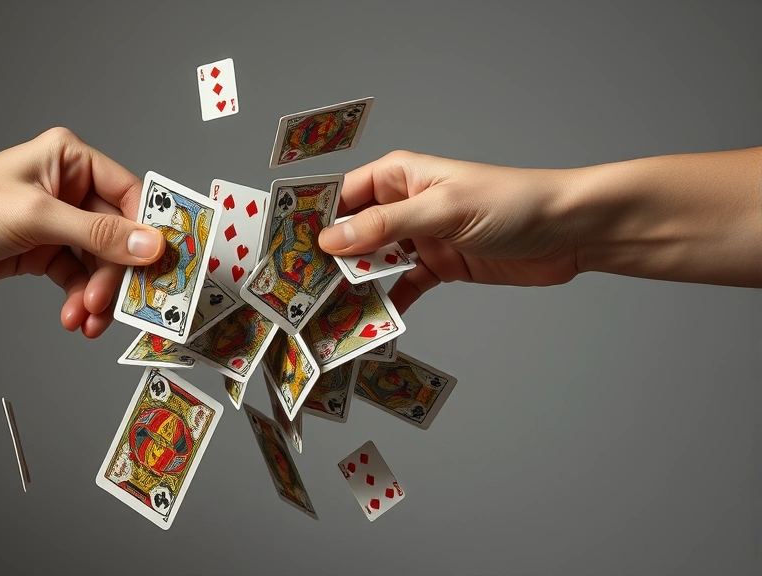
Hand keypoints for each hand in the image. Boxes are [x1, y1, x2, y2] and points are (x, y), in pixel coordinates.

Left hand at [0, 127, 164, 337]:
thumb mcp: (35, 218)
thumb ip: (98, 234)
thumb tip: (151, 245)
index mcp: (70, 160)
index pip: (130, 194)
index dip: (149, 231)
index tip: (163, 265)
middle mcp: (68, 189)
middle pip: (118, 236)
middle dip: (116, 275)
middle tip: (115, 305)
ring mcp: (57, 223)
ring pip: (100, 263)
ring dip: (98, 295)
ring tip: (88, 319)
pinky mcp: (43, 252)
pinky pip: (78, 279)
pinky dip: (80, 300)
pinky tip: (75, 318)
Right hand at [318, 151, 580, 311]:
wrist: (570, 230)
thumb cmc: (511, 202)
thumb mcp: (441, 210)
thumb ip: (385, 226)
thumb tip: (330, 240)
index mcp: (399, 177)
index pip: (341, 195)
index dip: (311, 218)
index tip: (283, 247)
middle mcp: (403, 205)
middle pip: (352, 233)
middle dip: (326, 259)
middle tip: (296, 290)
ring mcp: (420, 238)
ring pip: (374, 263)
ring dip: (353, 285)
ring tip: (323, 312)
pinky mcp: (440, 267)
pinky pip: (402, 288)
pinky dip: (386, 304)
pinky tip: (368, 323)